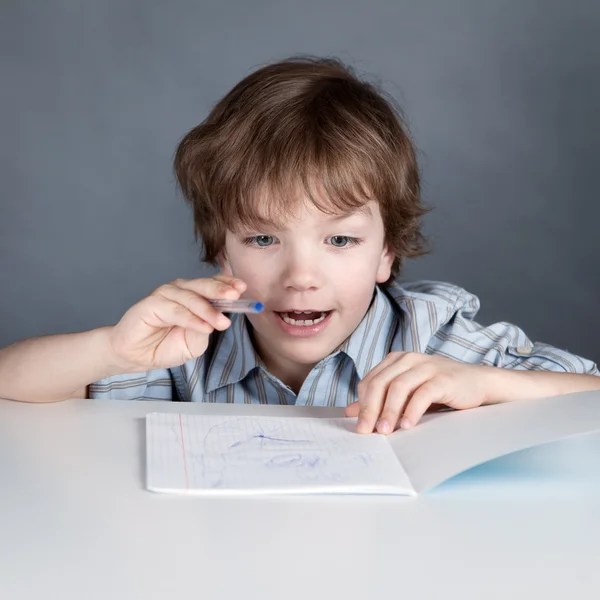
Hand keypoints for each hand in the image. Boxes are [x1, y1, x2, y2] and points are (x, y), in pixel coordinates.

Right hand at [108, 275, 245, 371]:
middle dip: (221, 290)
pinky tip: (204, 327)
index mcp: (193, 295)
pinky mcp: (151, 304)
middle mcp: (180, 291)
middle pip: (203, 285)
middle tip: (236, 296)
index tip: (243, 288)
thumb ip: (207, 329)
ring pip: (191, 297)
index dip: (227, 283)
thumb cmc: (164, 346)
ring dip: (208, 310)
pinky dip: (191, 318)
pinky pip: (175, 310)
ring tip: (221, 323)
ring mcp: (164, 295)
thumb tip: (220, 319)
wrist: (135, 356)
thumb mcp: (194, 342)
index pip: (213, 284)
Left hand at [345, 351, 492, 433]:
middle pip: (380, 383)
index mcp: (396, 360)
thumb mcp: (406, 393)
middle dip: (370, 409)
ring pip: (398, 387)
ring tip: (384, 431)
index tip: (359, 426)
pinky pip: (422, 394)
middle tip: (366, 431)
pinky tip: (407, 425)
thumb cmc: (439, 388)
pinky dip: (412, 411)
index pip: (370, 381)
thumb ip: (380, 400)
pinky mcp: (443, 378)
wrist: (477, 383)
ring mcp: (426, 366)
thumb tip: (350, 412)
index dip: (362, 404)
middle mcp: (408, 359)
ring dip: (389, 411)